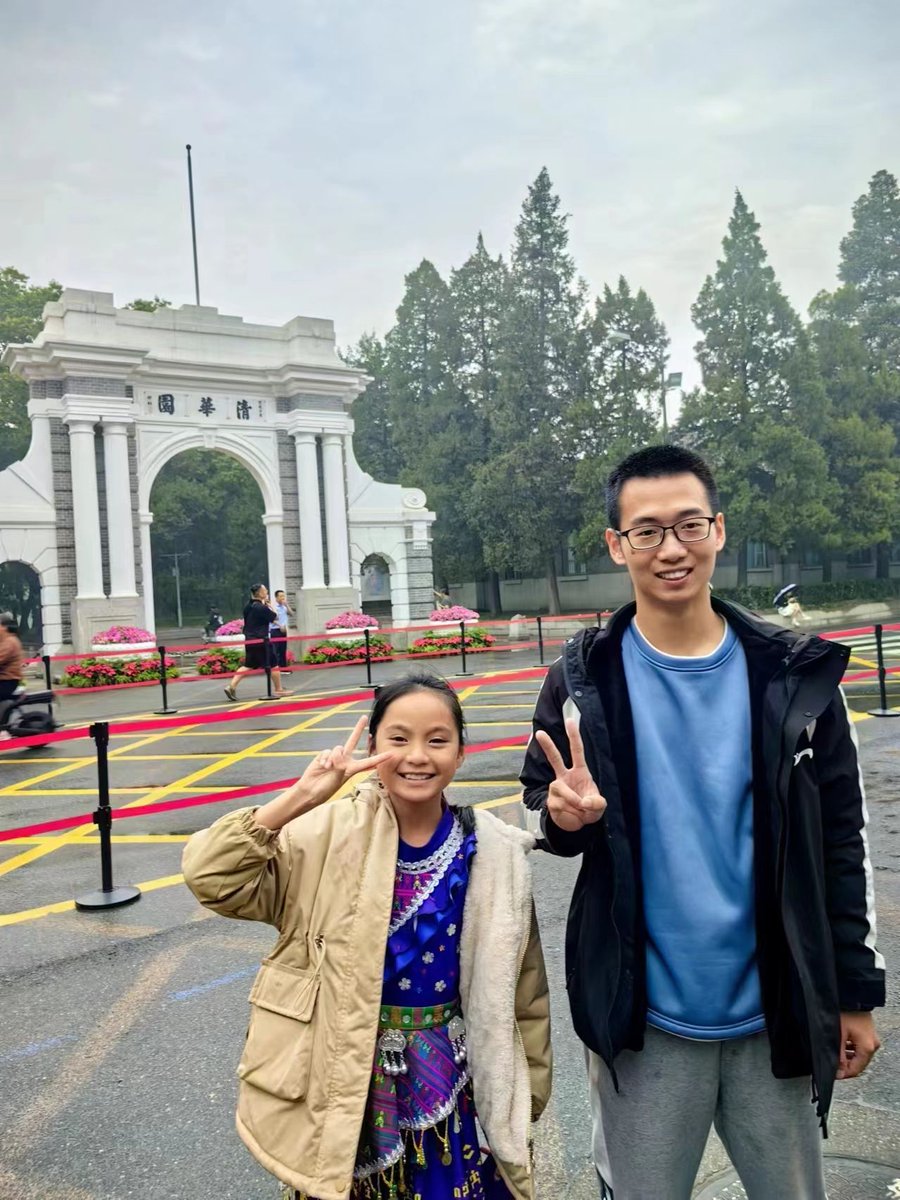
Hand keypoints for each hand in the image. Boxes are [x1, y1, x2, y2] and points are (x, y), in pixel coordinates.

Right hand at [255, 716, 395, 829]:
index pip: (368, 762)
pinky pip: (327, 752)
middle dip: (358, 729)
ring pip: (338, 749)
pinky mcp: (324, 755)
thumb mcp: (338, 779)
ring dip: (334, 758)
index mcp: (352, 769)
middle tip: (364, 717)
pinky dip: (325, 759)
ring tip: (329, 768)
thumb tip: (338, 753)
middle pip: (353, 741)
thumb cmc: (326, 788)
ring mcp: (334, 757)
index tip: (391, 754)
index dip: (380, 758)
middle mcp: (345, 760)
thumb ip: (340, 765)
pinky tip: (323, 766)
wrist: (310, 791)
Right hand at [535, 718, 605, 831]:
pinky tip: (573, 814)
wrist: (578, 825)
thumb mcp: (599, 806)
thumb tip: (583, 802)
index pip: (577, 751)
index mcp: (580, 772)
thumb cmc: (589, 809)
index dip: (574, 736)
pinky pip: (559, 804)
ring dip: (573, 800)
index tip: (570, 721)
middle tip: (539, 733)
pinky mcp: (551, 801)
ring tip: (581, 809)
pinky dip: (570, 812)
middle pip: (555, 758)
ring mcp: (556, 788)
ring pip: (561, 789)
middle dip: (547, 745)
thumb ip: (596, 803)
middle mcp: (565, 777)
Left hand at [836, 1011, 880, 1079]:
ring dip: (848, 1059)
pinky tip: (842, 1049)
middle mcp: (873, 1045)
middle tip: (832, 1067)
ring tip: (835, 1058)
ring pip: (860, 1056)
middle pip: (859, 1064)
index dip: (844, 1074)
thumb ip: (839, 1055)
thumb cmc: (845, 1013)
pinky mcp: (869, 1035)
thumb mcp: (839, 1035)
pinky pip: (861, 1048)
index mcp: (867, 1048)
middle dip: (846, 1067)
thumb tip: (838, 1071)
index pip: (856, 1069)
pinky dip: (852, 1051)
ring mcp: (872, 1040)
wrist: (853, 997)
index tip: (833, 1075)